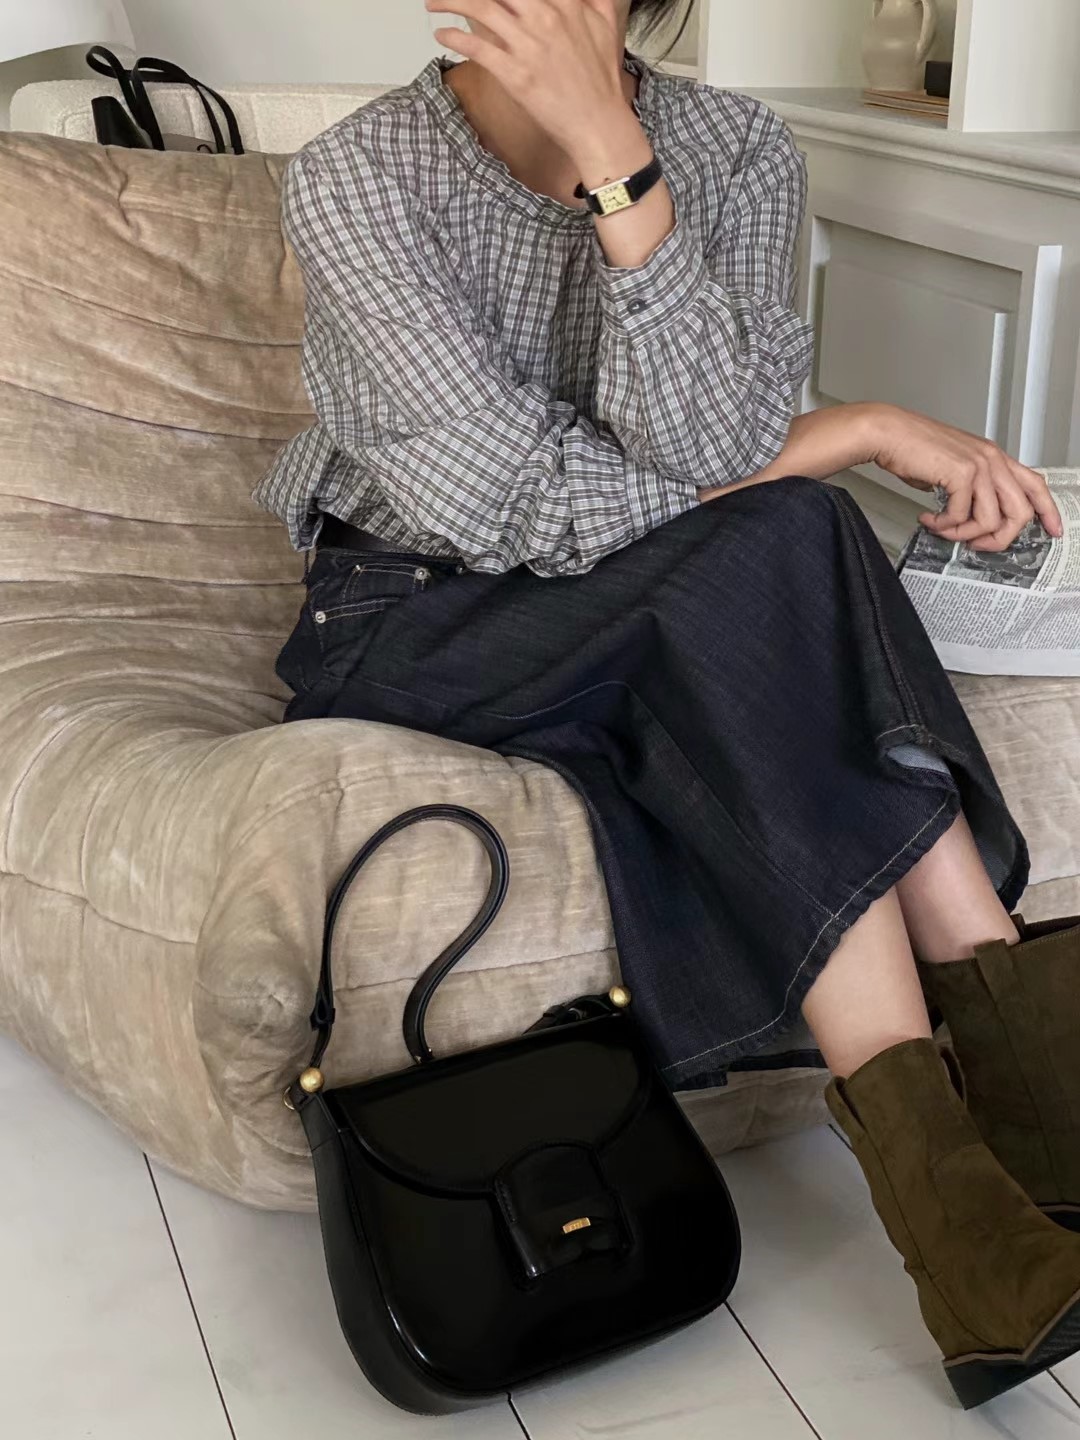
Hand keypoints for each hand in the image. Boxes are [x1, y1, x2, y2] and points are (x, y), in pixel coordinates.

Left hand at [425, 0, 628, 158]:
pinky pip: (477, 47)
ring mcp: (527, 45)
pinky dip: (454, 38)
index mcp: (564, 3)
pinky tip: (442, 34)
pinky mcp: (514, 73)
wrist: (597, 122)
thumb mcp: (605, 24)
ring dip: (450, 3)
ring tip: (433, 3)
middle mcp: (544, 17)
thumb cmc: (600, 79)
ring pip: (480, 9)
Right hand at [870, 404, 1062, 549]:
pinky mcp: (962, 473)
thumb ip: (969, 489)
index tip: (1052, 529)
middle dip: (999, 538)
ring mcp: (979, 465)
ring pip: (990, 520)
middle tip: (976, 544)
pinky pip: (961, 516)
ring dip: (963, 534)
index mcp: (994, 457)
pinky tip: (929, 518)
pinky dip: (943, 525)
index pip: (1035, 485)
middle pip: (1020, 512)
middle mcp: (992, 459)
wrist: (889, 433)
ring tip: (943, 529)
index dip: (1047, 511)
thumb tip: (969, 518)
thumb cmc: (913, 447)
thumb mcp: (952, 467)